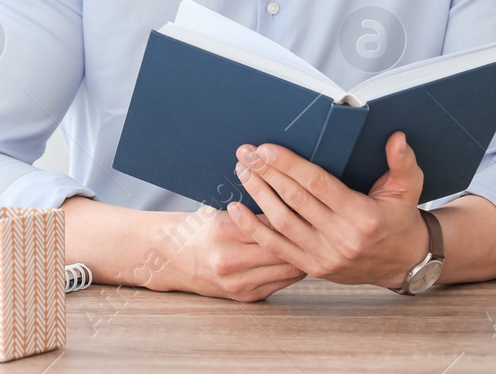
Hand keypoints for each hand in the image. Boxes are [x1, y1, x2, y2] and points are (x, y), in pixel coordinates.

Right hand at [154, 204, 305, 301]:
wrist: (173, 259)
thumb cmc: (200, 229)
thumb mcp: (220, 211)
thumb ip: (251, 211)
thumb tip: (289, 198)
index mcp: (225, 231)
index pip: (272, 220)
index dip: (294, 213)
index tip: (310, 205)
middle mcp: (231, 260)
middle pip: (283, 247)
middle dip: (305, 236)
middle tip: (322, 225)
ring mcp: (238, 283)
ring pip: (287, 269)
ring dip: (304, 256)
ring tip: (319, 242)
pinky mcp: (244, 297)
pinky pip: (279, 284)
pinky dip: (292, 270)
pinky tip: (302, 258)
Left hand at [227, 131, 430, 289]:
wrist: (402, 263)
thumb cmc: (401, 218)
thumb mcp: (409, 188)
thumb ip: (402, 162)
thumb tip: (396, 137)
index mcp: (363, 216)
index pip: (318, 184)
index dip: (289, 165)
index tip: (266, 148)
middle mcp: (342, 238)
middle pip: (295, 199)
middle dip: (266, 173)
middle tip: (245, 152)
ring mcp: (325, 256)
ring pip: (282, 222)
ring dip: (258, 194)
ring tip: (242, 171)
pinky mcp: (313, 268)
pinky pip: (276, 247)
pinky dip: (254, 228)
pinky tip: (236, 209)